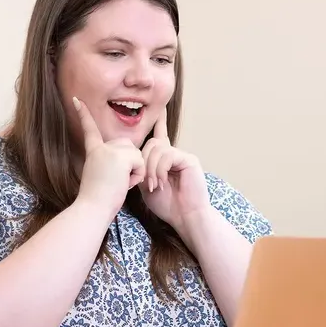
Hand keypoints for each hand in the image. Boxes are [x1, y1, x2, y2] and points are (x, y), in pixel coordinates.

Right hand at [72, 97, 146, 219]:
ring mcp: (110, 150)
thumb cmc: (97, 200)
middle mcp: (100, 148)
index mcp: (93, 152)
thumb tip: (125, 159)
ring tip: (120, 183)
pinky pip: (140, 162)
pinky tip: (124, 184)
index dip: (84, 114)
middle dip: (130, 164)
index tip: (76, 100)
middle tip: (117, 181)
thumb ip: (108, 162)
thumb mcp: (99, 175)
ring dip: (134, 171)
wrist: (93, 208)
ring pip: (136, 154)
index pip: (90, 129)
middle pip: (128, 147)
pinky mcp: (120, 157)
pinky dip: (137, 176)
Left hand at [140, 108, 210, 229]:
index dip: (160, 122)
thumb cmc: (168, 205)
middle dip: (144, 162)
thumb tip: (136, 158)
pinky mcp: (189, 160)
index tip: (160, 109)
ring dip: (151, 169)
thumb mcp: (147, 185)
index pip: (160, 136)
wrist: (185, 217)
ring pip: (157, 149)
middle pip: (151, 144)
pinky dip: (160, 170)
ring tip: (154, 185)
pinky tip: (162, 182)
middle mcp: (174, 155)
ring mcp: (183, 156)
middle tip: (145, 182)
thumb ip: (143, 169)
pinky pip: (168, 155)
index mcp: (165, 160)